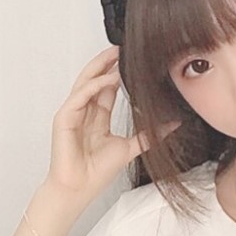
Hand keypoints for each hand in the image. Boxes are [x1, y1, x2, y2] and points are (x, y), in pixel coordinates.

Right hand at [46, 45, 180, 200]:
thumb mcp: (129, 148)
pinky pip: (79, 97)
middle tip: (123, 47)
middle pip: (95, 78)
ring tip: (115, 54)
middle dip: (108, 62)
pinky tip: (107, 79)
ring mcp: (72, 113)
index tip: (132, 59)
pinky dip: (93, 87)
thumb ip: (148, 135)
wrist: (79, 189)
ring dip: (100, 67)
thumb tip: (172, 124)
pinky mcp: (64, 118)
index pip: (107, 87)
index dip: (118, 72)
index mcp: (96, 117)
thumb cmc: (96, 172)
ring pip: (85, 82)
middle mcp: (84, 111)